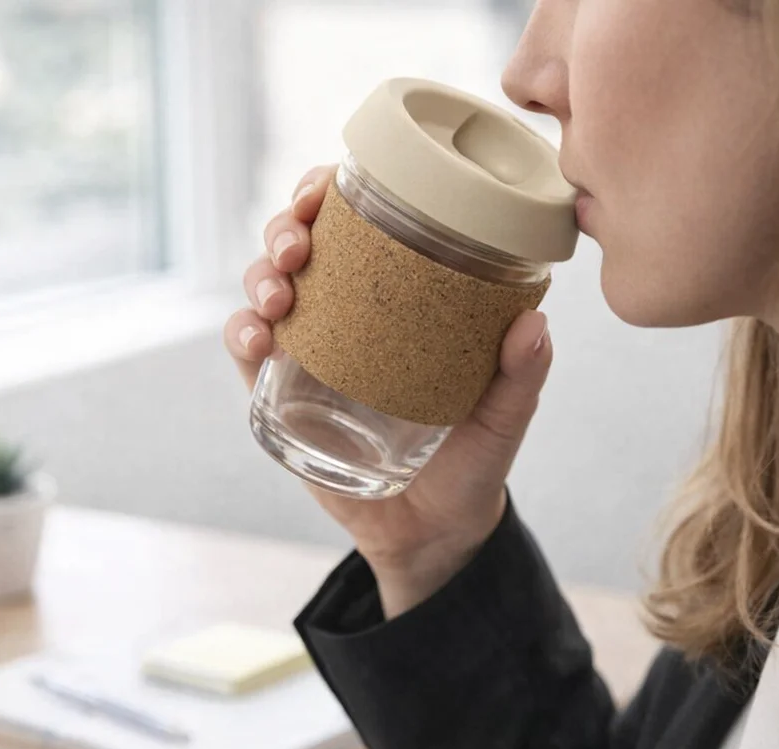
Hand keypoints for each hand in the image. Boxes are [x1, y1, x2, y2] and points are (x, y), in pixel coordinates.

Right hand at [225, 165, 551, 596]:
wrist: (433, 533)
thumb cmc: (472, 466)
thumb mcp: (502, 420)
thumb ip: (520, 378)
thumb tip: (536, 324)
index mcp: (398, 303)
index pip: (361, 229)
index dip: (334, 194)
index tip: (330, 185)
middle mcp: (348, 318)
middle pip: (302, 247)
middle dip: (287, 228)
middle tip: (298, 245)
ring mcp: (311, 356)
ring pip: (266, 291)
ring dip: (260, 277)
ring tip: (278, 296)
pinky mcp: (282, 399)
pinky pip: (248, 357)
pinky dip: (242, 337)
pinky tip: (257, 340)